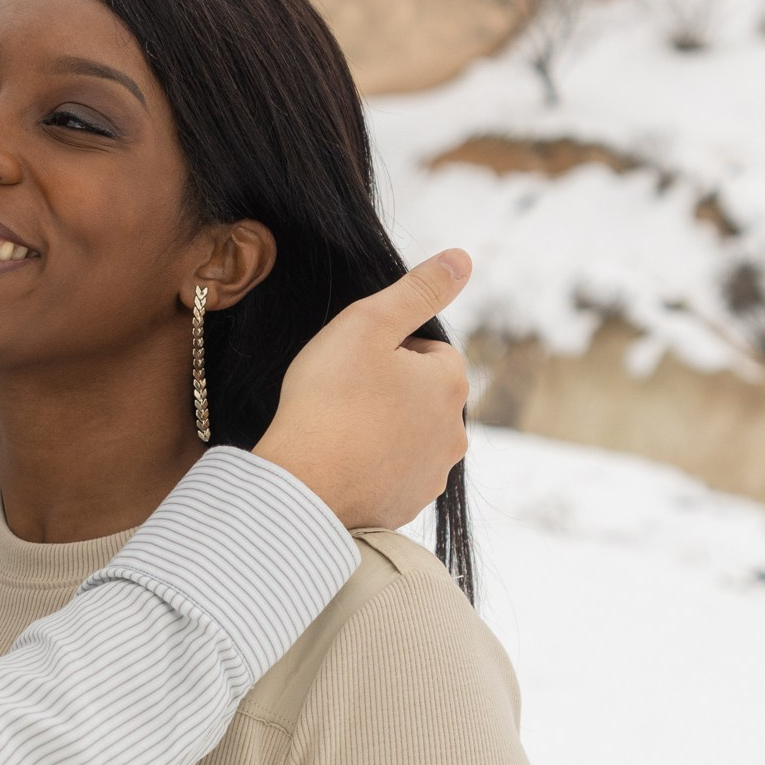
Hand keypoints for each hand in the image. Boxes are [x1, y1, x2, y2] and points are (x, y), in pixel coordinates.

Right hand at [253, 250, 471, 531]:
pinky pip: (393, 474)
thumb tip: (462, 258)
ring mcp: (433, 474)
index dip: (388, 350)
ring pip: (409, 435)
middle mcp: (454, 433)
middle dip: (390, 390)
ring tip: (339, 430)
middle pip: (421, 394)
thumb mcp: (368, 323)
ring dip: (382, 429)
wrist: (303, 484)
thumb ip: (418, 289)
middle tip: (342, 395)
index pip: (429, 350)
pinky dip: (373, 466)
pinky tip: (340, 462)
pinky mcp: (408, 505)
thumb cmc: (329, 399)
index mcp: (451, 384)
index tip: (353, 362)